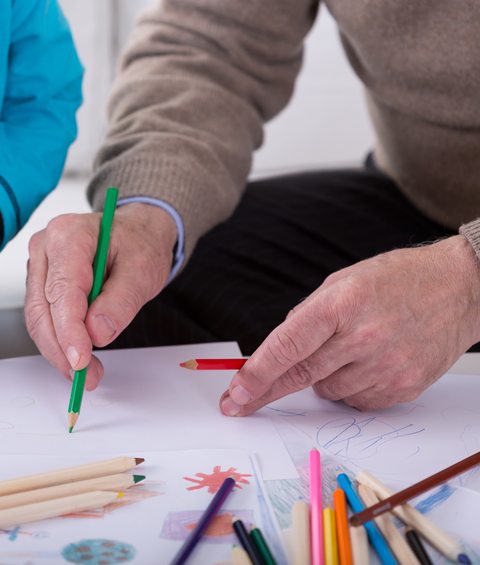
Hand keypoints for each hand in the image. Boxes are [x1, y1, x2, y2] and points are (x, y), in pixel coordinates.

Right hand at [25, 203, 176, 388]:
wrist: (136, 233)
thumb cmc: (139, 243)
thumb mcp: (143, 269)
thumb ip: (121, 301)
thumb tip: (97, 332)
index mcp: (69, 235)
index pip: (61, 290)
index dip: (69, 330)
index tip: (80, 359)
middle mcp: (45, 247)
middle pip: (42, 308)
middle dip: (61, 348)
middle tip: (86, 375)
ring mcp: (40, 265)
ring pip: (38, 317)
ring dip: (59, 350)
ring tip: (87, 372)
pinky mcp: (41, 283)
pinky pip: (44, 318)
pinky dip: (59, 341)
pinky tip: (78, 356)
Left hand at [220, 236, 479, 414]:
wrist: (460, 288)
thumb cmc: (396, 280)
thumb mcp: (342, 282)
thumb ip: (306, 317)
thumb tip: (274, 353)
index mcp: (342, 304)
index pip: (288, 346)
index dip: (257, 373)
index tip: (235, 392)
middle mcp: (364, 337)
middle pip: (300, 375)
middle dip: (263, 392)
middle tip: (237, 405)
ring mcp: (387, 365)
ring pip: (327, 391)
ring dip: (321, 378)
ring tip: (346, 350)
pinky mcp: (404, 386)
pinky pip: (356, 401)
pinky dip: (350, 387)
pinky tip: (366, 363)